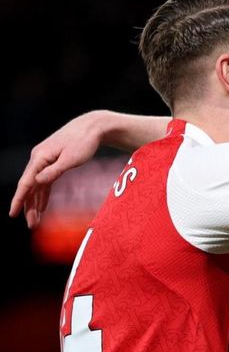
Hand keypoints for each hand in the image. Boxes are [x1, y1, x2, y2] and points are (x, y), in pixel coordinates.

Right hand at [9, 112, 103, 226]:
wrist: (92, 126)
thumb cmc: (84, 141)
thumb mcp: (71, 159)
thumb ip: (54, 171)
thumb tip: (37, 182)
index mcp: (40, 157)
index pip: (26, 182)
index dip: (18, 199)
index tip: (12, 214)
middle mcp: (39, 159)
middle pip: (30, 186)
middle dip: (29, 206)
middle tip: (31, 225)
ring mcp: (45, 160)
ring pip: (37, 185)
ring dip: (35, 203)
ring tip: (35, 221)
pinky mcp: (53, 162)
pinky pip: (45, 181)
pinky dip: (43, 194)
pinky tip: (42, 207)